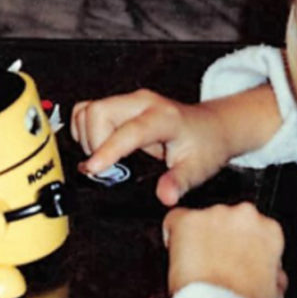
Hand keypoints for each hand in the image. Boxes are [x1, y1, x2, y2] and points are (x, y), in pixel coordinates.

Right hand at [71, 90, 230, 205]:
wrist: (212, 126)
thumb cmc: (205, 146)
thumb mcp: (197, 169)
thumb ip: (178, 183)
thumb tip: (165, 197)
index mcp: (164, 118)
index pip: (129, 130)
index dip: (107, 150)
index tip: (93, 169)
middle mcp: (143, 103)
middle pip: (98, 112)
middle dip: (93, 143)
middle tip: (106, 168)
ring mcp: (130, 100)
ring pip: (87, 110)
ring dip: (87, 138)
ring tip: (105, 159)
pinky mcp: (120, 103)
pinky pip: (86, 111)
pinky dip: (84, 131)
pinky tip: (100, 148)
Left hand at [163, 203, 287, 297]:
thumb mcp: (272, 292)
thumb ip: (272, 275)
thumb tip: (272, 277)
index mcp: (270, 231)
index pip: (255, 230)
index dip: (242, 246)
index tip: (235, 260)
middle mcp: (245, 216)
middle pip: (229, 220)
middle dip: (221, 239)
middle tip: (215, 264)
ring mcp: (216, 215)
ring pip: (203, 220)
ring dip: (200, 238)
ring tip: (197, 266)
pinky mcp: (188, 220)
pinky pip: (175, 220)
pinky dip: (173, 235)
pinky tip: (178, 255)